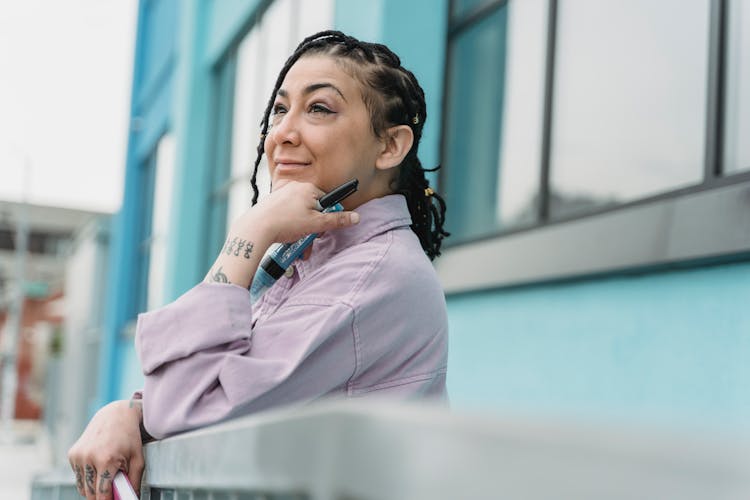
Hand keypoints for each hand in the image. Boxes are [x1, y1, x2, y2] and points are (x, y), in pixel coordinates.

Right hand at [68, 400, 144, 499]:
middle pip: (90, 493)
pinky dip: (87, 478)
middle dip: (101, 496)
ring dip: (93, 488)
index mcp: (106, 460)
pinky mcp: (72, 454)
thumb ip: (133, 482)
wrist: (116, 415)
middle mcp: (88, 458)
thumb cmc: (129, 437)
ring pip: (82, 487)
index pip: (102, 494)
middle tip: (112, 489)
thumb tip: (130, 498)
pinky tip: (98, 467)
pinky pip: (78, 476)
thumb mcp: (138, 459)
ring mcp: (78, 456)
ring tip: (107, 476)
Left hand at [237, 180, 359, 243]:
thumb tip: (356, 217)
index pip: (326, 201)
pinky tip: (286, 239)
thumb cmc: (286, 222)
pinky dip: (290, 229)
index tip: (323, 229)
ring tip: (297, 246)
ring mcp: (281, 196)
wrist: (256, 228)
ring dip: (302, 233)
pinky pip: (287, 217)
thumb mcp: (316, 224)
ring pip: (299, 216)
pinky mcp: (272, 206)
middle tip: (310, 241)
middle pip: (312, 210)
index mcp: (308, 188)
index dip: (327, 218)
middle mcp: (294, 188)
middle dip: (313, 229)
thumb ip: (337, 220)